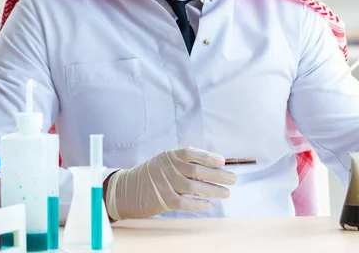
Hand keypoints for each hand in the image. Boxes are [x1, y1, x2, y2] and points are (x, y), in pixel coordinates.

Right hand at [105, 148, 236, 219]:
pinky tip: (208, 204)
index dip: (209, 157)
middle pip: (197, 170)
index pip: (192, 153)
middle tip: (233, 179)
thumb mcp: (164, 162)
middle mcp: (168, 168)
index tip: (223, 162)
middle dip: (218, 175)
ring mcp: (166, 184)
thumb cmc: (151, 175)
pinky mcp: (163, 200)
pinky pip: (184, 202)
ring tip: (226, 192)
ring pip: (194, 186)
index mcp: (170, 156)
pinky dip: (197, 203)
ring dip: (212, 190)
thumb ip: (184, 161)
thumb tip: (211, 162)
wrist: (125, 190)